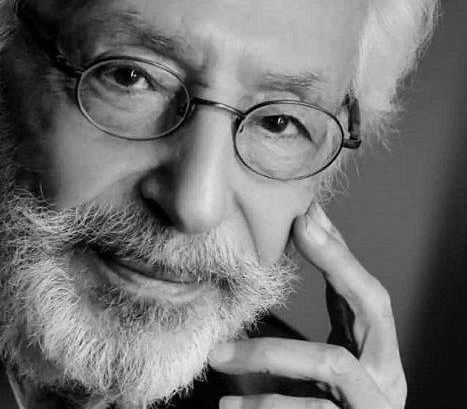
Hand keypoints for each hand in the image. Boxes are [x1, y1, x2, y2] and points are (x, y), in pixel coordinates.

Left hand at [208, 202, 406, 407]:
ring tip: (218, 355)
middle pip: (372, 307)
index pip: (364, 289)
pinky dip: (268, 405)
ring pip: (331, 364)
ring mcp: (373, 406)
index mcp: (376, 352)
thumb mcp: (327, 353)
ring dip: (271, 350)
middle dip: (334, 263)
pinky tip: (229, 405)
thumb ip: (324, 305)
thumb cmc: (332, 404)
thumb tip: (306, 228)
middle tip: (297, 232)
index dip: (338, 251)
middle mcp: (386, 375)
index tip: (303, 216)